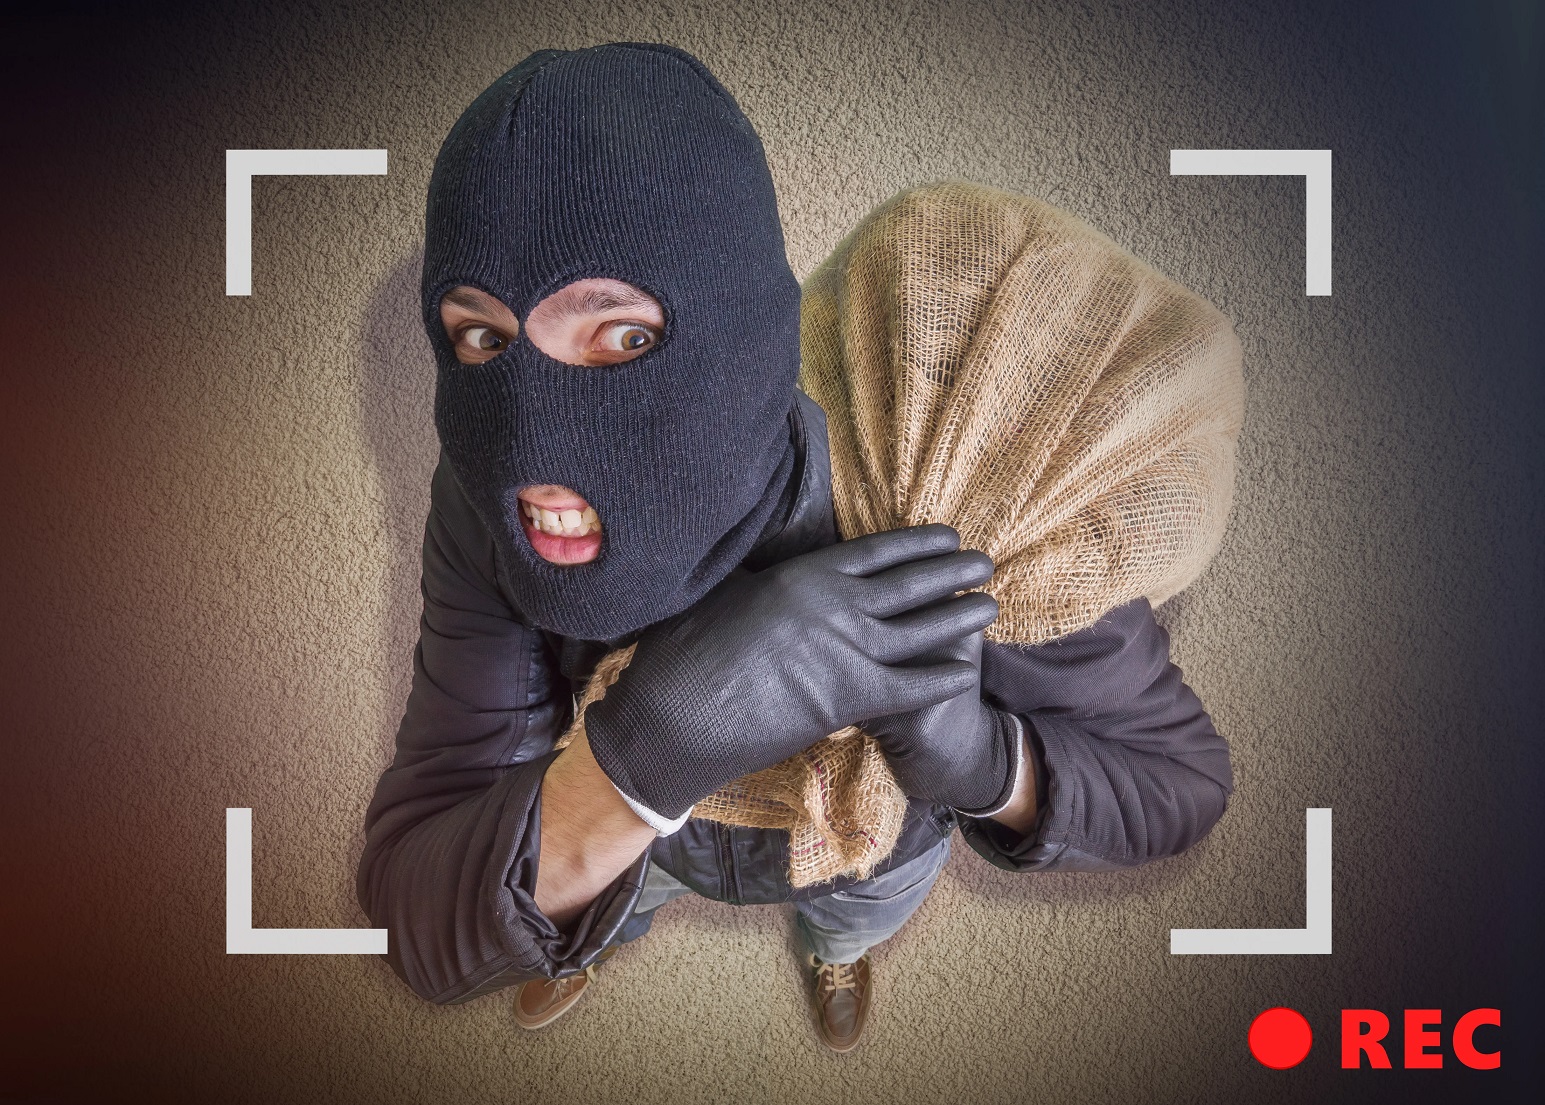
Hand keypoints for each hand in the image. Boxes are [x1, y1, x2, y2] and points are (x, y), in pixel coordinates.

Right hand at [584, 524, 998, 818]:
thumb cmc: (687, 649)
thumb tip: (764, 555)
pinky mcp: (848, 699)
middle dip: (953, 573)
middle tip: (985, 563)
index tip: (948, 536)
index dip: (919, 543)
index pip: (878, 550)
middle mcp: (835, 604)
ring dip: (960, 618)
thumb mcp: (725, 589)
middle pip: (911, 584)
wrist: (677, 713)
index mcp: (805, 572)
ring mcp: (846, 651)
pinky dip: (940, 679)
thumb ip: (760, 572)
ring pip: (922, 630)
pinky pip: (910, 687)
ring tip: (990, 605)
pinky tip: (966, 673)